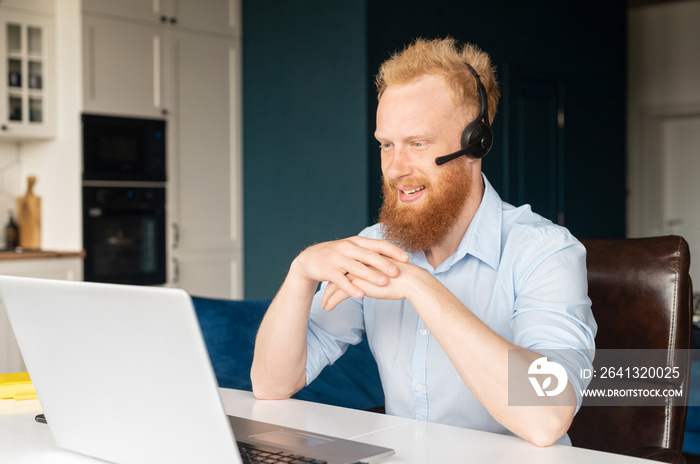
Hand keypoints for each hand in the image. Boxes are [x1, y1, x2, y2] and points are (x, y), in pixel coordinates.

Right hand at [293, 236, 409, 301]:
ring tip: (383, 283)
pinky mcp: (328, 270)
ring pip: (356, 268)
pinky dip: (351, 288)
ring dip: (370, 275)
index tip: (406, 258)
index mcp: (357, 242)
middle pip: (368, 255)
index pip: (378, 244)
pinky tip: (360, 295)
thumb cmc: (338, 255)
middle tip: (398, 272)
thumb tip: (394, 257)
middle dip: (384, 264)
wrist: (310, 258)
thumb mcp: (353, 249)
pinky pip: (341, 280)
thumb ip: (370, 252)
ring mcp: (337, 259)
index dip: (393, 250)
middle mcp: (348, 248)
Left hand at [321, 259, 429, 309]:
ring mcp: (356, 272)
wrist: (411, 281)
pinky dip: (331, 301)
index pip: (346, 267)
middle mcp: (358, 263)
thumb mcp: (387, 274)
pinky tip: (328, 308)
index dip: (339, 276)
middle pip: (337, 274)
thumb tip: (376, 279)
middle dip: (329, 286)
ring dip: (327, 296)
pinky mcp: (357, 284)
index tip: (334, 284)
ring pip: (335, 285)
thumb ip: (378, 274)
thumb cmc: (404, 279)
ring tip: (323, 305)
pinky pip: (338, 294)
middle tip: (324, 294)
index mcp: (365, 258)